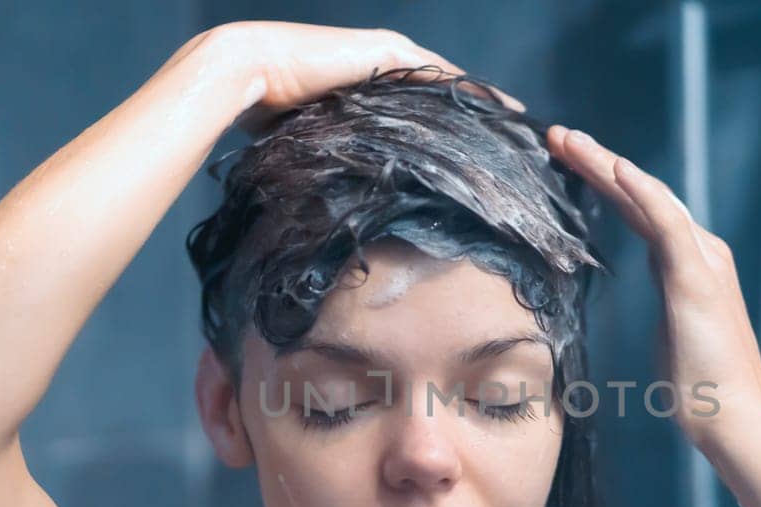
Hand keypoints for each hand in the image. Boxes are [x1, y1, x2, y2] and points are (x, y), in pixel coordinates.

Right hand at [213, 21, 525, 135]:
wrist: (246, 72)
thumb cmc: (265, 112)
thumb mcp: (311, 139)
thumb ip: (336, 154)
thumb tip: (348, 200)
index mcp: (365, 87)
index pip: (420, 106)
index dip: (450, 125)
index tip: (479, 149)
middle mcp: (379, 67)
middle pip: (440, 91)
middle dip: (475, 112)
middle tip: (511, 137)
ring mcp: (384, 55)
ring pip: (446, 80)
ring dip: (480, 100)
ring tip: (514, 120)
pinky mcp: (385, 52)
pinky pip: (438, 73)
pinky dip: (468, 88)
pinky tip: (494, 105)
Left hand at [546, 125, 760, 450]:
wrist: (735, 416)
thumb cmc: (701, 389)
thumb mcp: (671, 336)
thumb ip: (664, 305)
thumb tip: (651, 294)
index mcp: (688, 263)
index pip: (639, 210)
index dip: (603, 182)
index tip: (564, 160)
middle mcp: (700, 251)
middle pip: (641, 194)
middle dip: (598, 162)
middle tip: (557, 134)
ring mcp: (702, 260)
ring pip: (650, 197)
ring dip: (608, 165)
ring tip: (570, 140)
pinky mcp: (699, 277)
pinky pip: (668, 222)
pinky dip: (643, 192)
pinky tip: (617, 169)